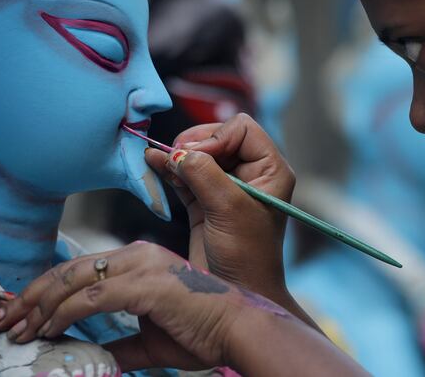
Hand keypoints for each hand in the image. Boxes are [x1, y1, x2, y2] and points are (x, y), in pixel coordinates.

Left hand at [0, 242, 252, 370]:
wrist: (238, 328)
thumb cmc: (202, 330)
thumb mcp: (150, 340)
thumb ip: (119, 345)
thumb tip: (91, 357)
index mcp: (140, 260)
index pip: (81, 268)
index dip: (45, 290)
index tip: (20, 312)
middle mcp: (138, 255)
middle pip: (70, 269)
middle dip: (31, 295)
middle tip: (4, 318)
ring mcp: (142, 266)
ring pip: (75, 279)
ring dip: (40, 306)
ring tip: (19, 329)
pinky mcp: (145, 284)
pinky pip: (91, 297)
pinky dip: (63, 314)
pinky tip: (48, 329)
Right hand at [145, 113, 295, 304]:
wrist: (237, 296)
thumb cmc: (246, 257)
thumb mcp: (229, 211)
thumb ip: (205, 175)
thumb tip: (179, 152)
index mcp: (270, 170)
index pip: (242, 128)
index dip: (216, 136)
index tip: (195, 156)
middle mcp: (252, 173)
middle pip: (217, 137)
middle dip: (193, 144)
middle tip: (174, 158)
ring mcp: (226, 187)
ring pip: (198, 155)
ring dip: (176, 155)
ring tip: (157, 158)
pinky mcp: (205, 201)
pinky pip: (185, 175)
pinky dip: (169, 170)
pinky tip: (153, 164)